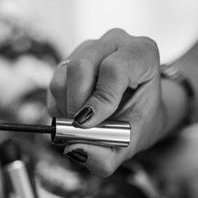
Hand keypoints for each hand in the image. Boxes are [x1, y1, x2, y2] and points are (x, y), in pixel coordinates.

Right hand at [48, 29, 165, 175]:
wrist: (137, 109)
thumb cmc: (139, 121)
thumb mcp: (130, 144)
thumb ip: (106, 156)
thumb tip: (73, 150)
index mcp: (142, 53)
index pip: (114, 69)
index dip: (99, 99)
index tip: (89, 124)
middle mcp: (117, 42)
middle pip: (82, 65)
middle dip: (75, 102)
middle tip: (80, 126)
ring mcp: (92, 46)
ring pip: (64, 71)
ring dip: (65, 104)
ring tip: (79, 121)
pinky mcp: (73, 56)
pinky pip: (55, 77)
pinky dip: (57, 102)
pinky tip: (72, 113)